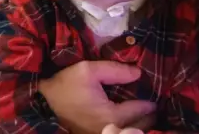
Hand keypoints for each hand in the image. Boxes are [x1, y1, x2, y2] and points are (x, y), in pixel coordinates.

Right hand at [39, 61, 155, 133]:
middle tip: (154, 104)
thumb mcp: (88, 70)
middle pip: (142, 127)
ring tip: (146, 112)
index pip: (141, 110)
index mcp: (111, 115)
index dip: (150, 101)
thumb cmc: (66, 84)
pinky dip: (129, 128)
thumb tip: (138, 73)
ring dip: (142, 124)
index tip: (155, 92)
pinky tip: (130, 120)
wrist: (43, 101)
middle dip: (150, 115)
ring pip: (133, 133)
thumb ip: (115, 70)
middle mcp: (111, 130)